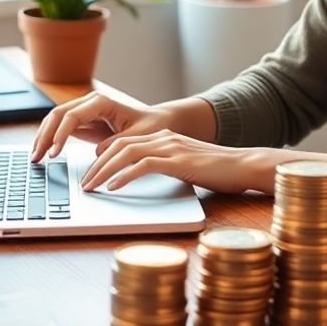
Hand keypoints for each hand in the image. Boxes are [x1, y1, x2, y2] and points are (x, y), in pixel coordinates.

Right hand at [30, 91, 174, 162]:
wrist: (155, 122)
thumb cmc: (148, 127)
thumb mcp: (137, 138)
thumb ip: (117, 144)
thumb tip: (97, 153)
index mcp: (102, 102)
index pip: (73, 115)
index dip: (61, 134)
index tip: (55, 152)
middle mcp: (89, 102)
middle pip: (58, 114)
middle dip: (45, 136)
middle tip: (37, 157)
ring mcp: (84, 110)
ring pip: (55, 120)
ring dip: (43, 137)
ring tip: (35, 157)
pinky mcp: (82, 121)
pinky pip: (61, 128)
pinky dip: (50, 139)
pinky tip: (44, 153)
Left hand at [80, 131, 271, 193]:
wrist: (243, 166)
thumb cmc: (217, 171)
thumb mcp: (184, 166)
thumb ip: (164, 167)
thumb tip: (143, 179)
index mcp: (163, 138)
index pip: (123, 142)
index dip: (102, 156)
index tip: (89, 172)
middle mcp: (163, 138)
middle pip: (118, 146)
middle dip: (96, 165)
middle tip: (83, 183)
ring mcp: (170, 147)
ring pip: (126, 153)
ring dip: (103, 171)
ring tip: (91, 187)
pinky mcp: (177, 160)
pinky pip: (143, 165)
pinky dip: (124, 176)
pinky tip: (113, 188)